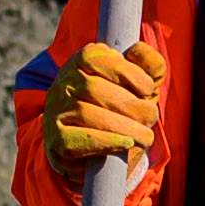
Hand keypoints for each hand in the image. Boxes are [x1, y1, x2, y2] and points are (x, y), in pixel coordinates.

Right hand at [49, 39, 164, 164]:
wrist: (97, 147)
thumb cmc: (123, 108)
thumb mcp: (140, 83)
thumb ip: (149, 65)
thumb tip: (147, 58)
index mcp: (84, 60)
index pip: (102, 59)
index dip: (131, 74)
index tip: (148, 90)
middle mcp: (65, 81)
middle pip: (95, 89)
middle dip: (130, 105)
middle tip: (149, 118)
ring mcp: (56, 110)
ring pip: (86, 113)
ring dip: (124, 127)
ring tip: (144, 136)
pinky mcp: (55, 138)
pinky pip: (75, 139)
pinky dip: (105, 142)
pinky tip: (125, 144)